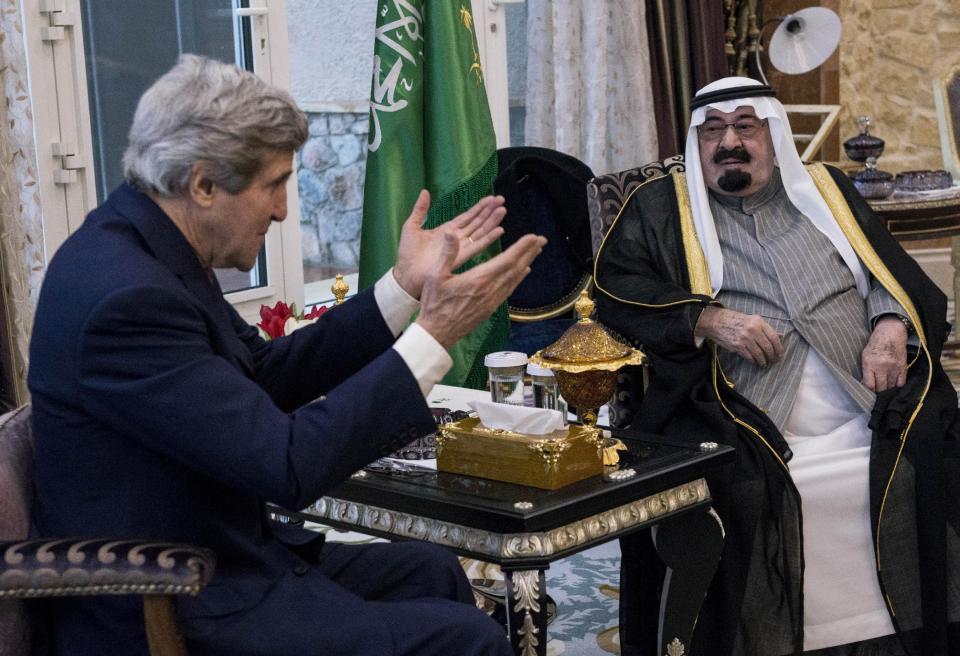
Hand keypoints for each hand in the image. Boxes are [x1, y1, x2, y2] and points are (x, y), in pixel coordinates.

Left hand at [393, 190, 506, 298]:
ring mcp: (459, 247)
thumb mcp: (412, 226)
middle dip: (489, 211)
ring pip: (480, 231)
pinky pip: (477, 246)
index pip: (467, 217)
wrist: (406, 274)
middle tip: (501, 199)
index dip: (479, 207)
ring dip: (491, 221)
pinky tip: (499, 230)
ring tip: (503, 210)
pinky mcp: (460, 256)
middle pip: (477, 222)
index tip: (491, 198)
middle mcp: (456, 238)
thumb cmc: (408, 253)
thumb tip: (425, 191)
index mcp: (447, 230)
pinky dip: (488, 238)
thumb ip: (420, 209)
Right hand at [416, 232, 546, 348]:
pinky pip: (509, 289)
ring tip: (536, 251)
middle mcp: (490, 289)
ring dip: (527, 262)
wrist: (438, 333)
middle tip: (542, 239)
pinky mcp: (491, 308)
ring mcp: (493, 300)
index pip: (506, 260)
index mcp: (479, 279)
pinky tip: (522, 272)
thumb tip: (450, 232)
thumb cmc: (434, 304)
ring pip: (514, 278)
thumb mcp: (435, 276)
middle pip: (516, 268)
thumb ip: (447, 254)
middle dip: (530, 252)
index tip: (533, 237)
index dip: (521, 247)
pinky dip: (518, 278)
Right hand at [694, 306, 782, 366]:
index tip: (780, 355)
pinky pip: (749, 357)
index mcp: (759, 322)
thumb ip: (767, 328)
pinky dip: (753, 361)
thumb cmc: (736, 320)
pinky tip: (754, 361)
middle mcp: (753, 330)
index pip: (774, 337)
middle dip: (772, 356)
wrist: (717, 321)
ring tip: (764, 364)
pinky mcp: (737, 346)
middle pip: (768, 347)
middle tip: (773, 361)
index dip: (779, 348)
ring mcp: (745, 338)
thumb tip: (781, 336)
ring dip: (763, 361)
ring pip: (759, 354)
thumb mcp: (753, 320)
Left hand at [861, 316, 907, 391]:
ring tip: (884, 391)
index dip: (869, 392)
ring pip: (890, 387)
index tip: (868, 394)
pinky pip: (901, 383)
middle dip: (878, 392)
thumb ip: (865, 371)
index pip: (869, 385)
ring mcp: (893, 367)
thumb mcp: (865, 356)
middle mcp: (882, 367)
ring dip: (887, 390)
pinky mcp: (902, 367)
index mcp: (870, 364)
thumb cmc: (875, 345)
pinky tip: (893, 387)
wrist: (890, 334)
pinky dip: (897, 387)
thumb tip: (865, 385)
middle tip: (876, 394)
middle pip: (881, 388)